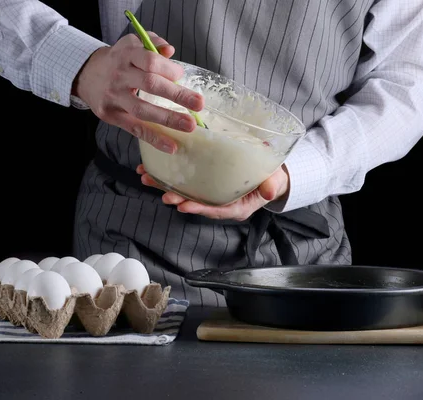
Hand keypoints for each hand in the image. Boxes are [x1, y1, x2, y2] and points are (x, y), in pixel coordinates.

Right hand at [72, 33, 203, 153]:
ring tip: (190, 125)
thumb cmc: (118, 60)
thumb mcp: (133, 44)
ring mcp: (114, 97)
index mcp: (127, 55)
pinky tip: (171, 146)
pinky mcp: (111, 116)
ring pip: (143, 110)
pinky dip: (154, 139)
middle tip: (199, 104)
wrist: (86, 74)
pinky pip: (135, 129)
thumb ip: (153, 43)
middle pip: (150, 85)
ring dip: (168, 119)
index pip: (150, 61)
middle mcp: (119, 75)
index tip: (181, 76)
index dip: (168, 69)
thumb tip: (170, 51)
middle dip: (177, 95)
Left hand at [136, 165, 289, 220]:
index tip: (184, 206)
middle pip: (196, 203)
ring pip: (186, 192)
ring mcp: (211, 193)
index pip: (216, 210)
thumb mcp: (274, 180)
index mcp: (236, 207)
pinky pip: (185, 180)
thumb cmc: (270, 178)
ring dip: (165, 185)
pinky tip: (153, 168)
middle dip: (178, 198)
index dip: (199, 209)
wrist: (268, 173)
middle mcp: (220, 203)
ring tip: (148, 178)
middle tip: (163, 195)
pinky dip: (168, 174)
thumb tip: (269, 190)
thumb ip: (271, 186)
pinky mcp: (204, 182)